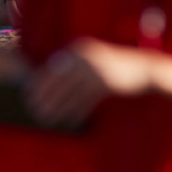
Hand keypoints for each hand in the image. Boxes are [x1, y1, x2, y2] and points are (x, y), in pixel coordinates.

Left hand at [25, 39, 150, 127]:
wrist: (142, 67)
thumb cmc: (111, 67)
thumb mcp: (91, 61)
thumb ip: (73, 69)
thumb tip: (49, 83)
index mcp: (78, 50)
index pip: (53, 68)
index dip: (39, 83)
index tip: (28, 95)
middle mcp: (85, 58)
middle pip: (59, 81)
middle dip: (45, 97)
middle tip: (33, 110)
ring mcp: (96, 70)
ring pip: (71, 93)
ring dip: (58, 107)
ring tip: (47, 118)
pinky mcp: (107, 83)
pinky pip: (87, 101)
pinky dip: (77, 111)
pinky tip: (69, 120)